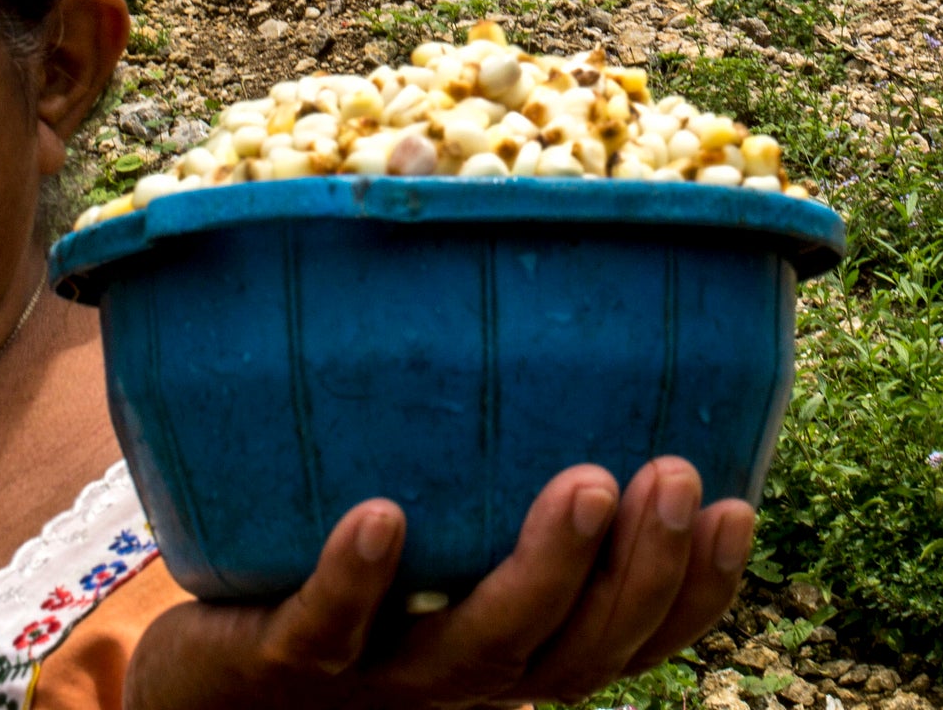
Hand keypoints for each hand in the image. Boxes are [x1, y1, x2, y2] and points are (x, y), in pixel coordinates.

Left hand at [126, 457, 754, 709]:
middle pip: (574, 649)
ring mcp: (377, 672)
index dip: (692, 590)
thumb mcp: (434, 523)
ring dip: (543, 569)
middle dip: (639, 569)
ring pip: (478, 644)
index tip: (736, 506)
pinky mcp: (285, 658)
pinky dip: (358, 578)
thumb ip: (493, 449)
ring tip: (588, 485)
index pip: (628, 638)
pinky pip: (327, 624)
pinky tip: (381, 516)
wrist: (206, 687)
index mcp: (514, 644)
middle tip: (670, 474)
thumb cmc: (339, 579)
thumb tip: (548, 273)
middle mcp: (462, 671)